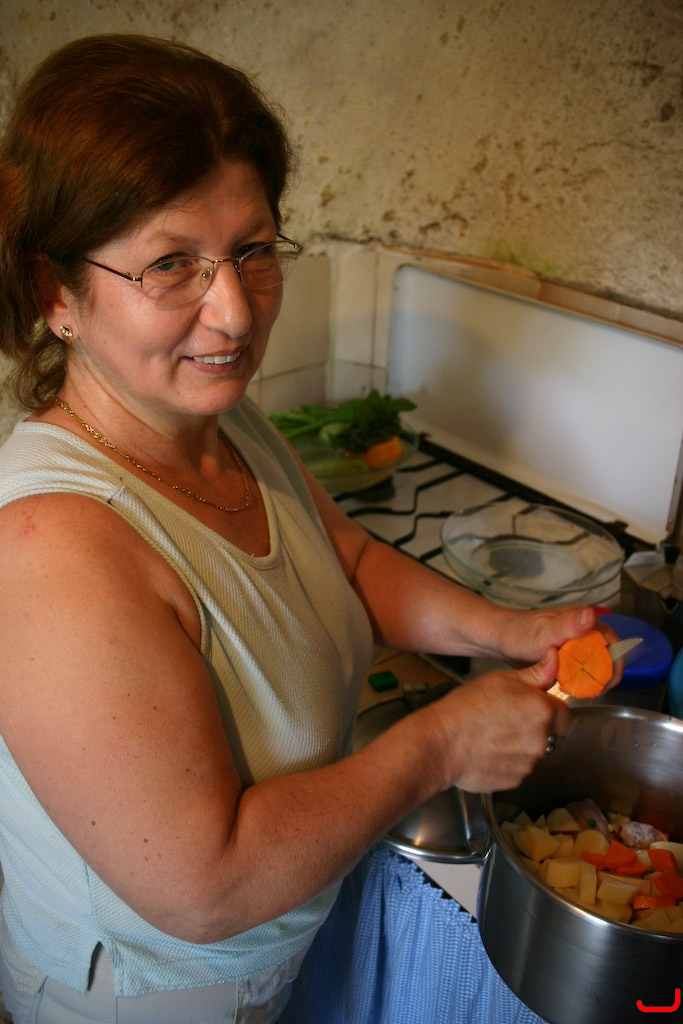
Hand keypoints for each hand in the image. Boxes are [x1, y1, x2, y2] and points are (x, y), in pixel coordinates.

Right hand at [424, 649, 569, 793]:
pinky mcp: (515, 781)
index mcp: (542, 710)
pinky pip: (518, 769)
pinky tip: (488, 752)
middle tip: (506, 720)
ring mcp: (529, 764)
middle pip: (549, 734)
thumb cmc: (467, 707)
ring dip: (521, 746)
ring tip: (493, 736)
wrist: (441, 744)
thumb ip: (535, 673)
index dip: (547, 708)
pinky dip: (508, 762)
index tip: (529, 707)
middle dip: (534, 728)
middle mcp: (542, 739)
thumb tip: (555, 657)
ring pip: (533, 753)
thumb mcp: (500, 679)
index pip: (563, 713)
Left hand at [494, 604, 622, 682]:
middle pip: (608, 656)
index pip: (614, 643)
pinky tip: (572, 688)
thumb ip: (567, 625)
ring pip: (595, 664)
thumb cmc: (518, 633)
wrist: (498, 639)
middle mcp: (583, 630)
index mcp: (583, 621)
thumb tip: (591, 616)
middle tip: (594, 692)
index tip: (607, 682)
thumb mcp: (544, 631)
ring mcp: (575, 643)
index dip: (615, 664)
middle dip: (605, 675)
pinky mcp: (566, 655)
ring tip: (584, 692)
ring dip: (594, 679)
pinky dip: (581, 680)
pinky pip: (581, 669)